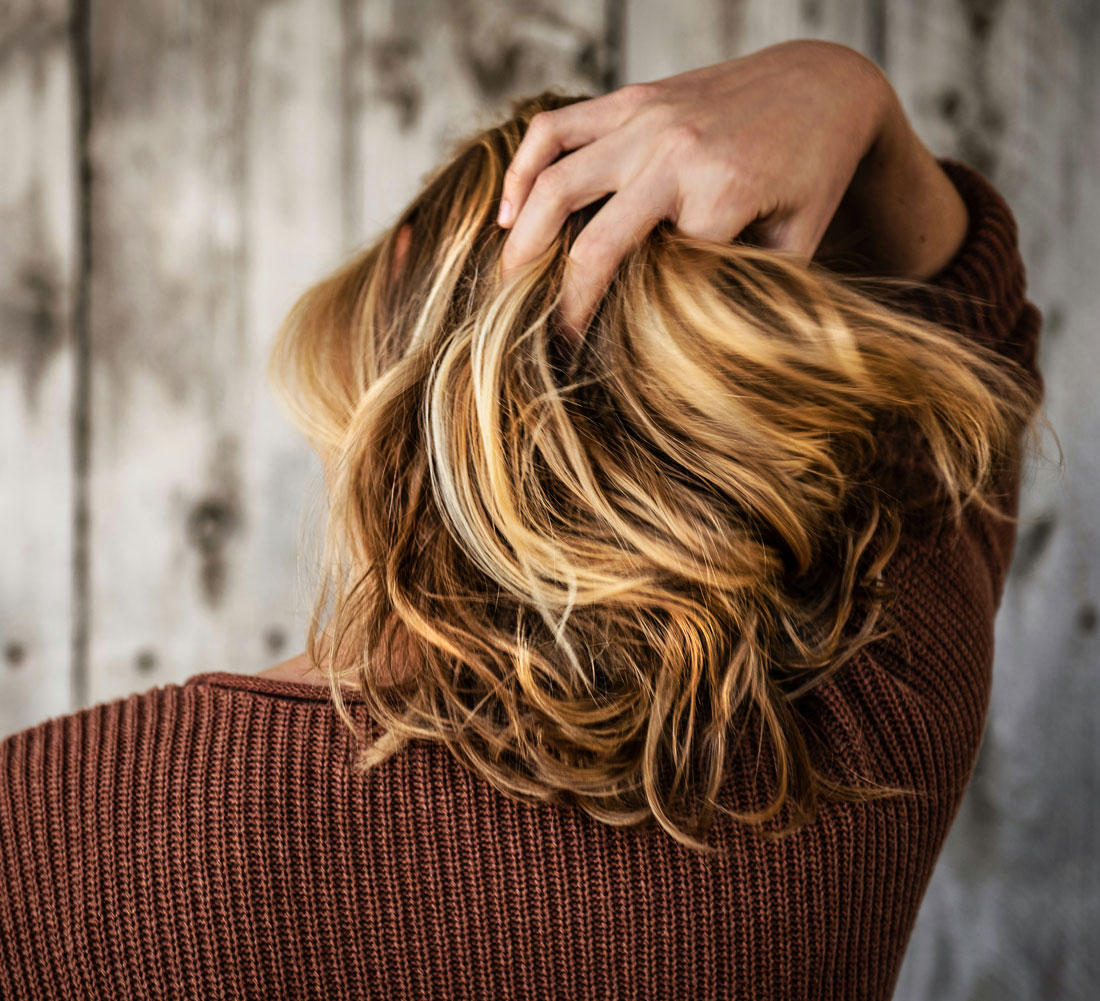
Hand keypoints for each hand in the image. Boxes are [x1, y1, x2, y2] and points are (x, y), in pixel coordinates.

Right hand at [497, 39, 893, 337]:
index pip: (653, 281)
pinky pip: (554, 129)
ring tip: (505, 283)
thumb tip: (696, 350)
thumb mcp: (800, 242)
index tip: (599, 362)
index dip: (622, 326)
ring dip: (521, 240)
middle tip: (535, 341)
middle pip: (590, 242)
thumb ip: (749, 289)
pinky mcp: (629, 99)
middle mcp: (675, 151)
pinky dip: (522, 169)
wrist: (824, 83)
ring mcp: (645, 118)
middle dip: (557, 302)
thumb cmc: (815, 173)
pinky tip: (507, 210)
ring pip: (554, 181)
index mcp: (722, 192)